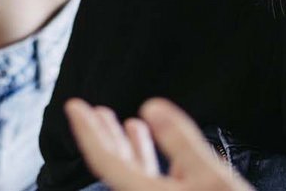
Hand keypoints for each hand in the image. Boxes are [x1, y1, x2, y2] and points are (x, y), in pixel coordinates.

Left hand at [63, 98, 253, 190]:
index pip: (105, 161)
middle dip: (102, 135)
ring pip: (135, 174)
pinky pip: (152, 180)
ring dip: (128, 146)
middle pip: (114, 167)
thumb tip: (151, 106)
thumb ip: (181, 142)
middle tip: (86, 109)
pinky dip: (151, 159)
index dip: (87, 132)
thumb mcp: (212, 177)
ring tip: (126, 121)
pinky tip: (158, 145)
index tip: (73, 107)